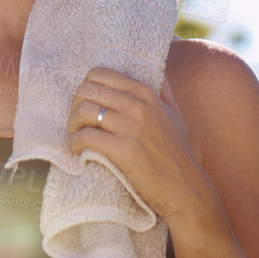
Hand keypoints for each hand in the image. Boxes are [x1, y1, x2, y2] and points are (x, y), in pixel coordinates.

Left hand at [67, 67, 213, 227]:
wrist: (184, 186)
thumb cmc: (177, 151)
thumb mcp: (174, 112)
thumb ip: (164, 89)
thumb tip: (158, 70)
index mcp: (145, 92)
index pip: (99, 74)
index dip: (86, 87)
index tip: (85, 103)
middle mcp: (137, 105)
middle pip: (87, 90)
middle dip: (75, 105)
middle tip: (77, 121)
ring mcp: (130, 127)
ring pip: (84, 111)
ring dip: (73, 123)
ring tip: (76, 134)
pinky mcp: (123, 150)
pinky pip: (87, 137)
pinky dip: (76, 142)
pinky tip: (79, 149)